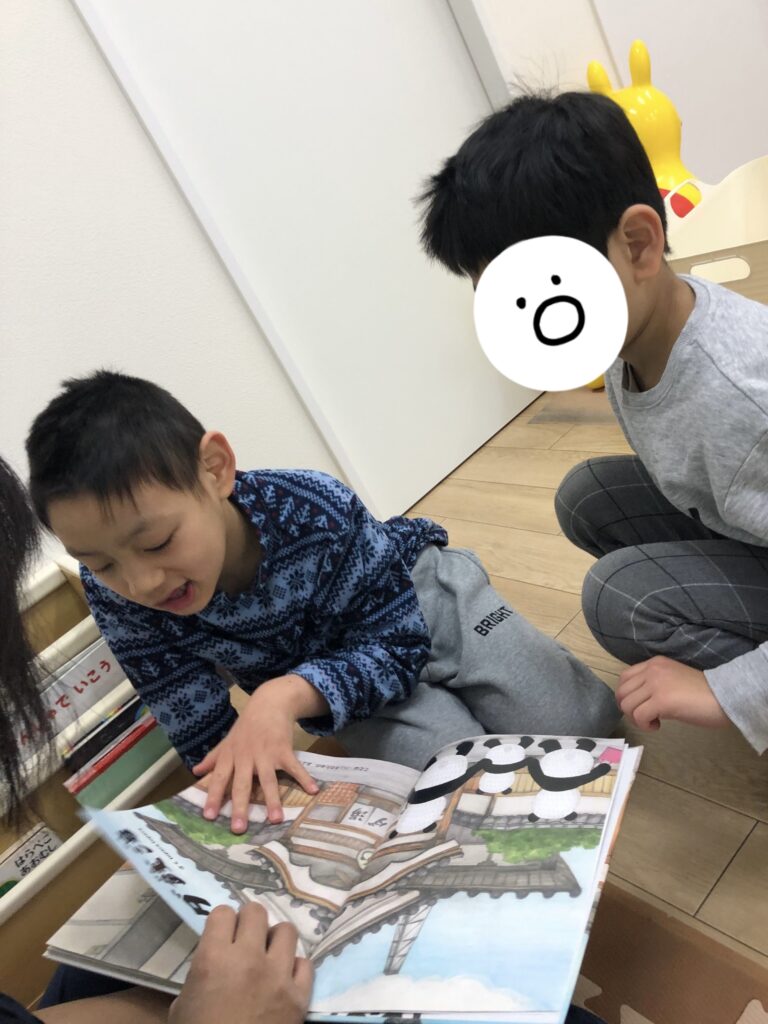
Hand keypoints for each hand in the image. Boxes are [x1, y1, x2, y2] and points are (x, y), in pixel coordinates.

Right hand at [169, 903, 312, 1023]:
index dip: (221, 922)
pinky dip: (294, 969)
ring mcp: (278, 976)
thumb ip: (200, 975)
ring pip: (286, 931)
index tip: (221, 932)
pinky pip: (305, 964)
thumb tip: (214, 962)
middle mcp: (248, 959)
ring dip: (275, 940)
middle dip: (248, 922)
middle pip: (255, 912)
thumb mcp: (183, 1007)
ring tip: (268, 955)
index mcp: (213, 960)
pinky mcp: (299, 996)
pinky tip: (284, 980)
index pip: (222, 913)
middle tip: (245, 938)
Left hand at [192, 675, 324, 831]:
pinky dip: (304, 778)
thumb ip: (213, 757)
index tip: (208, 816)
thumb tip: (196, 772)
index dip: (213, 797)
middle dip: (240, 807)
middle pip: (242, 785)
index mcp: (231, 756)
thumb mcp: (228, 740)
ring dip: (272, 800)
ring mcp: (266, 754)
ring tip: (275, 820)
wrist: (270, 702)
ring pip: (268, 780)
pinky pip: (294, 767)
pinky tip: (313, 790)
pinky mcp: (284, 750)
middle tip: (238, 829)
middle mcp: (247, 757)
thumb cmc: (247, 725)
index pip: (219, 779)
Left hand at [616, 656, 729, 730]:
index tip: (638, 707)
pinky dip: (645, 725)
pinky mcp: (661, 700)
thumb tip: (640, 701)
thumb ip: (655, 685)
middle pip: (622, 692)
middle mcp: (652, 670)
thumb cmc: (703, 693)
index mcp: (654, 663)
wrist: (725, 697)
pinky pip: (638, 715)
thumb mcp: (673, 681)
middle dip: (629, 709)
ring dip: (637, 718)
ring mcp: (655, 683)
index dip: (626, 696)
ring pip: (627, 704)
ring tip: (654, 722)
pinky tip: (658, 726)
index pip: (625, 677)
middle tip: (645, 717)